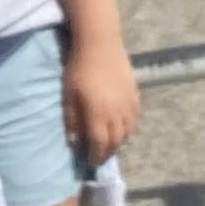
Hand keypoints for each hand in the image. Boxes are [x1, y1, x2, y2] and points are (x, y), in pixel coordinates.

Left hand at [63, 39, 139, 166]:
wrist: (100, 44)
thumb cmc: (79, 68)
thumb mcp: (69, 94)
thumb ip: (72, 119)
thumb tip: (74, 141)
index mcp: (99, 115)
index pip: (100, 144)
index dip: (96, 155)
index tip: (91, 162)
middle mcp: (117, 114)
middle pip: (116, 141)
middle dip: (108, 152)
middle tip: (100, 156)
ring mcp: (129, 105)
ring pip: (128, 131)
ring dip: (119, 141)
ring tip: (110, 143)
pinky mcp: (135, 94)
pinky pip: (135, 118)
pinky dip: (128, 127)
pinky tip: (122, 127)